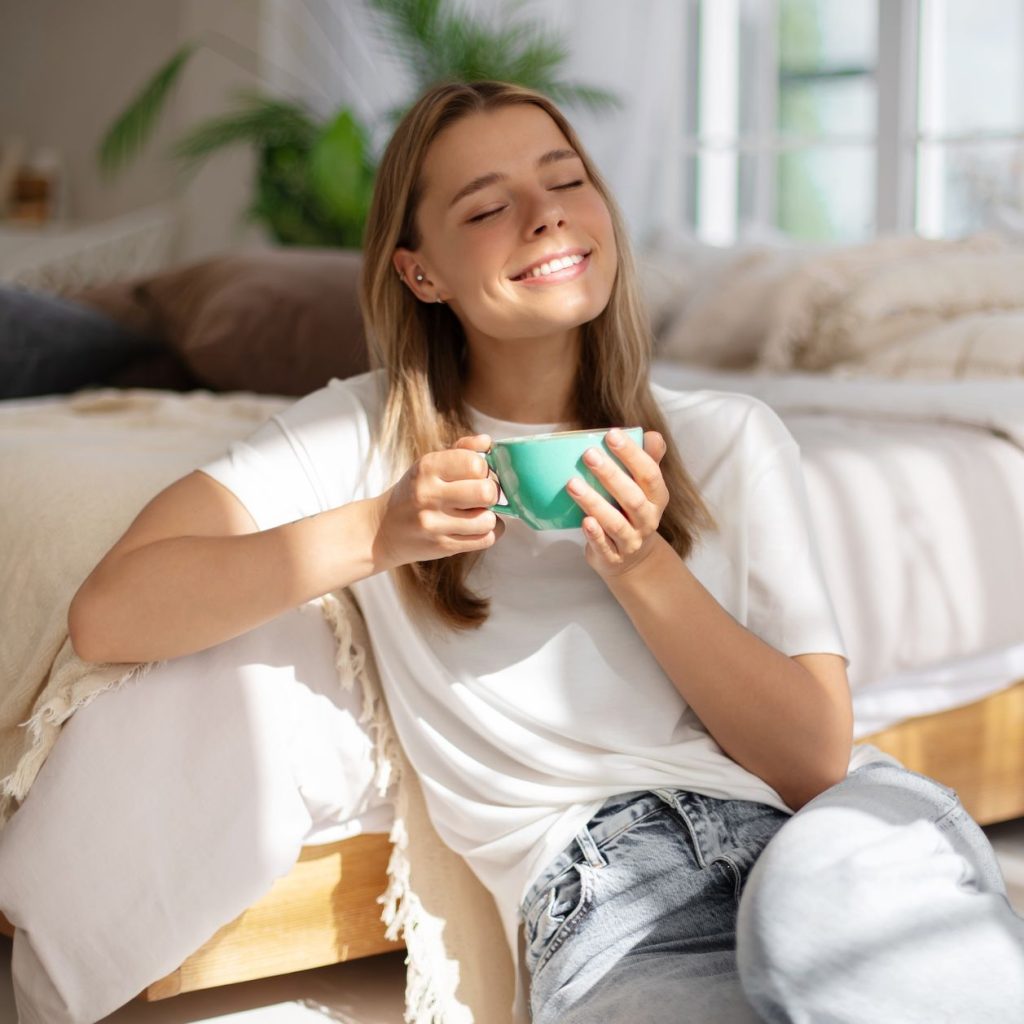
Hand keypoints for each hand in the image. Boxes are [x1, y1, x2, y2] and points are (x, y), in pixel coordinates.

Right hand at [369, 435, 504, 571]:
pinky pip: (485, 540)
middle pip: (486, 492)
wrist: (382, 529)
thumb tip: (488, 442)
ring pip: (488, 520)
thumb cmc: (414, 492)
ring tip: (477, 512)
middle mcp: (429, 495)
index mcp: (427, 468)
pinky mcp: (442, 547)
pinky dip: (489, 532)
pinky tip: (476, 527)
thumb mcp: (429, 465)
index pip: (475, 463)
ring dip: (489, 516)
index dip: (484, 469)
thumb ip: (461, 449)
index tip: (478, 474)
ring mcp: (434, 524)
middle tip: (483, 495)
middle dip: (492, 493)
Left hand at [566, 427, 668, 578]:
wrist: (632, 560)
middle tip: (588, 454)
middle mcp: (647, 520)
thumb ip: (648, 460)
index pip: (649, 474)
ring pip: (615, 523)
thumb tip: (652, 434)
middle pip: (632, 498)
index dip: (632, 454)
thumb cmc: (632, 512)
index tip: (612, 434)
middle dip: (611, 475)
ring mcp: (631, 541)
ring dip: (594, 503)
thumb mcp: (644, 488)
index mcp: (656, 498)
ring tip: (572, 484)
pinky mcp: (613, 557)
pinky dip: (595, 535)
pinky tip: (584, 521)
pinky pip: (604, 546)